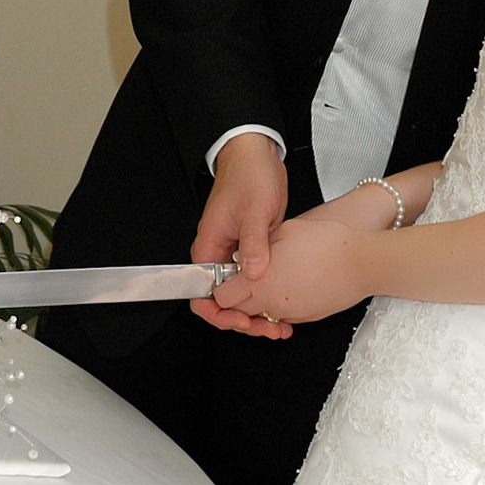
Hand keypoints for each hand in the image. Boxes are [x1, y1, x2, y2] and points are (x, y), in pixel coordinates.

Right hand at [189, 133, 286, 338]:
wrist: (257, 156)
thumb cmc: (248, 176)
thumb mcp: (254, 210)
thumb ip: (252, 244)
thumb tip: (253, 274)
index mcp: (208, 248)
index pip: (201, 295)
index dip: (220, 314)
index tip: (243, 320)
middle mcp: (218, 255)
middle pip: (223, 301)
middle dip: (244, 319)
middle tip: (270, 328)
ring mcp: (235, 255)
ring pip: (240, 295)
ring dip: (258, 311)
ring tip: (281, 324)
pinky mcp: (251, 251)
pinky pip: (254, 282)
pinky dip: (266, 296)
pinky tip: (284, 305)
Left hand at [211, 215, 368, 329]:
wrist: (362, 263)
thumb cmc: (327, 244)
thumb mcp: (284, 231)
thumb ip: (260, 246)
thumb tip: (252, 251)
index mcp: (258, 282)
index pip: (221, 297)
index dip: (219, 286)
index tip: (225, 275)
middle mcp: (270, 303)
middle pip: (239, 311)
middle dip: (238, 297)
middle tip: (246, 277)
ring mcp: (290, 313)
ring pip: (262, 314)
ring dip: (260, 300)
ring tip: (272, 277)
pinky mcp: (307, 317)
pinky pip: (284, 314)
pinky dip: (281, 303)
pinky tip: (291, 283)